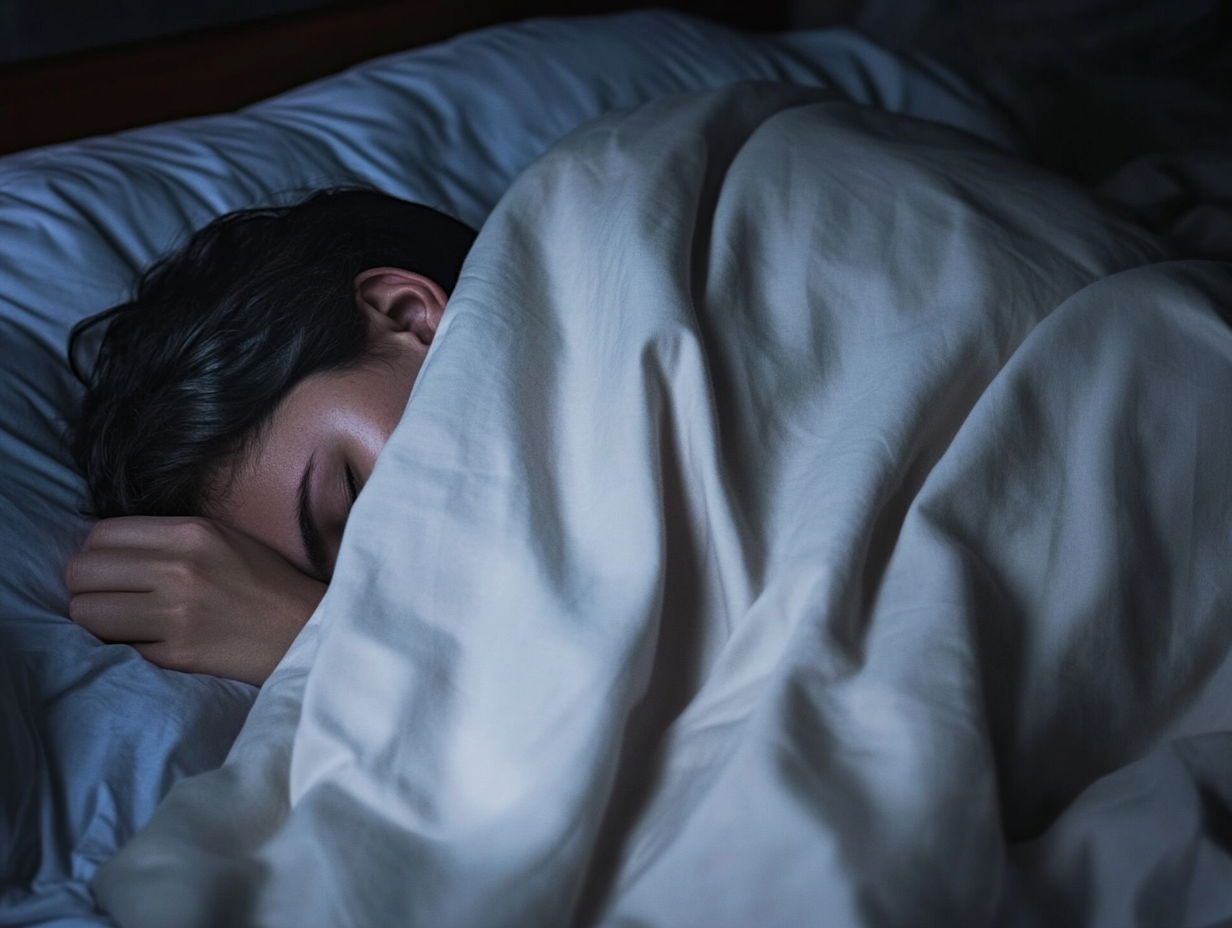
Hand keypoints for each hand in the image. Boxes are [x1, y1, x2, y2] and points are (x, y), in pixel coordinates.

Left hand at [64, 516, 325, 685]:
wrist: (307, 630)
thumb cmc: (264, 583)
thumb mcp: (221, 538)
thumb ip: (166, 538)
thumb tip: (103, 552)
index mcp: (191, 532)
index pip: (100, 534)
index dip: (97, 554)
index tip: (113, 570)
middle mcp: (179, 567)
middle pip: (81, 572)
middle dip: (87, 587)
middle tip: (111, 598)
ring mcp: (177, 613)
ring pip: (86, 613)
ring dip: (97, 620)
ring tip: (124, 623)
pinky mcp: (178, 653)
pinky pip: (116, 648)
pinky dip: (123, 648)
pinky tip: (149, 643)